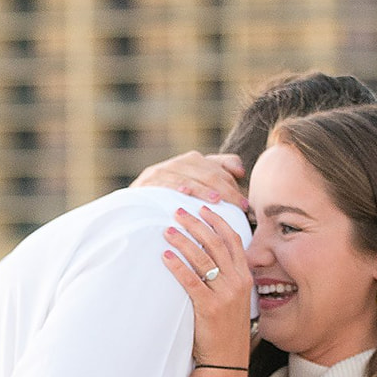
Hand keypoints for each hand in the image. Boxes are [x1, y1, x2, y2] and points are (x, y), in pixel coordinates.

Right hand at [131, 151, 247, 210]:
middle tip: (240, 206)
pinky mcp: (148, 180)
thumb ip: (216, 181)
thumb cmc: (170, 208)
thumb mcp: (195, 195)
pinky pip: (165, 181)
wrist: (131, 213)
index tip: (245, 203)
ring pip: (188, 175)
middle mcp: (179, 163)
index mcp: (192, 164)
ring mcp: (162, 170)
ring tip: (217, 200)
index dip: (233, 181)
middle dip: (226, 188)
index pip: (218, 166)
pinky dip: (175, 185)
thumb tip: (241, 171)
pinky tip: (185, 193)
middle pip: (207, 170)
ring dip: (203, 187)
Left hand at [162, 205, 252, 368]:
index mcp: (245, 278)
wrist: (227, 360)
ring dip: (183, 240)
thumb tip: (214, 259)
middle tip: (178, 212)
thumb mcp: (236, 300)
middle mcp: (237, 282)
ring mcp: (224, 295)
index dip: (217, 221)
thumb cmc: (227, 330)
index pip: (233, 240)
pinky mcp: (209, 308)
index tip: (203, 208)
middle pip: (216, 243)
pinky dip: (177, 265)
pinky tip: (165, 256)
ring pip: (202, 258)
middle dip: (196, 223)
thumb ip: (229, 279)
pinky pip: (190, 281)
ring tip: (167, 230)